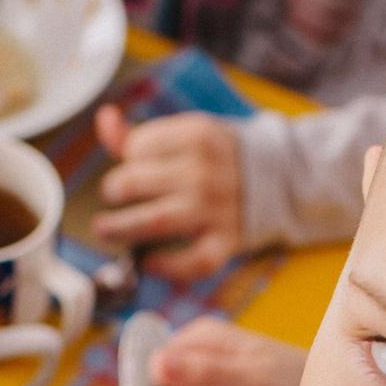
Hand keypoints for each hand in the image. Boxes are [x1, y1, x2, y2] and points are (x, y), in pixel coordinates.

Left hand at [92, 105, 244, 282]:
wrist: (282, 179)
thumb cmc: (222, 158)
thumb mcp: (189, 134)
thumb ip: (142, 132)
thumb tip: (105, 118)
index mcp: (197, 136)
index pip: (138, 147)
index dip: (129, 157)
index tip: (137, 164)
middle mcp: (204, 172)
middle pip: (136, 182)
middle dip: (115, 189)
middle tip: (115, 195)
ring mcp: (215, 210)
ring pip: (154, 222)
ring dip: (121, 228)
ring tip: (104, 229)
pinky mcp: (226, 242)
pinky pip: (192, 262)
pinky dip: (167, 267)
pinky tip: (149, 262)